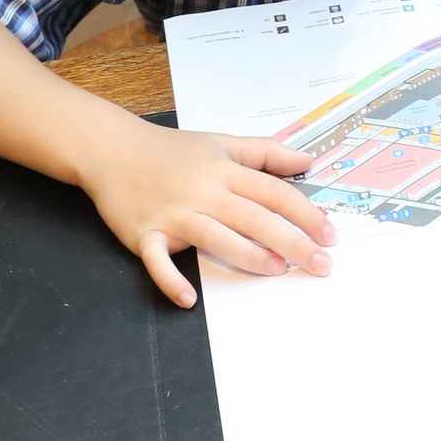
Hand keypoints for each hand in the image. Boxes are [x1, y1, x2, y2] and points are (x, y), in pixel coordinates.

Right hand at [82, 123, 333, 307]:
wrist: (111, 149)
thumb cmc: (170, 150)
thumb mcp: (220, 142)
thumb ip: (265, 152)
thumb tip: (306, 159)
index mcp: (223, 171)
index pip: (273, 192)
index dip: (305, 213)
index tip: (329, 235)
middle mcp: (202, 192)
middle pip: (254, 217)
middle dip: (291, 241)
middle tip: (320, 263)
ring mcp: (173, 214)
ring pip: (215, 236)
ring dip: (246, 255)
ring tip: (275, 270)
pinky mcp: (144, 234)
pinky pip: (158, 261)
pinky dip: (172, 280)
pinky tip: (189, 298)